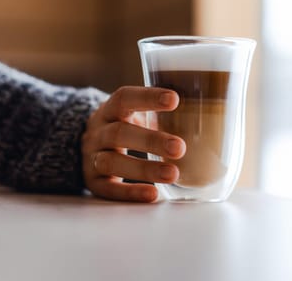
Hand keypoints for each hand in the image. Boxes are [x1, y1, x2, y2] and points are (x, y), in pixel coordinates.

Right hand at [81, 86, 185, 201]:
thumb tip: (210, 119)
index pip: (124, 98)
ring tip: (173, 174)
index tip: (174, 99)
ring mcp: (92, 157)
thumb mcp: (133, 115)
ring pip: (112, 162)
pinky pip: (109, 189)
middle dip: (151, 141)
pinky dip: (130, 192)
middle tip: (180, 148)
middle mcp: (98, 132)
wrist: (81, 147)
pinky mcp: (92, 182)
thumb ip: (159, 115)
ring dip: (144, 169)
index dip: (147, 98)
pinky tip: (153, 194)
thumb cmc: (123, 128)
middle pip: (120, 133)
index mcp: (110, 110)